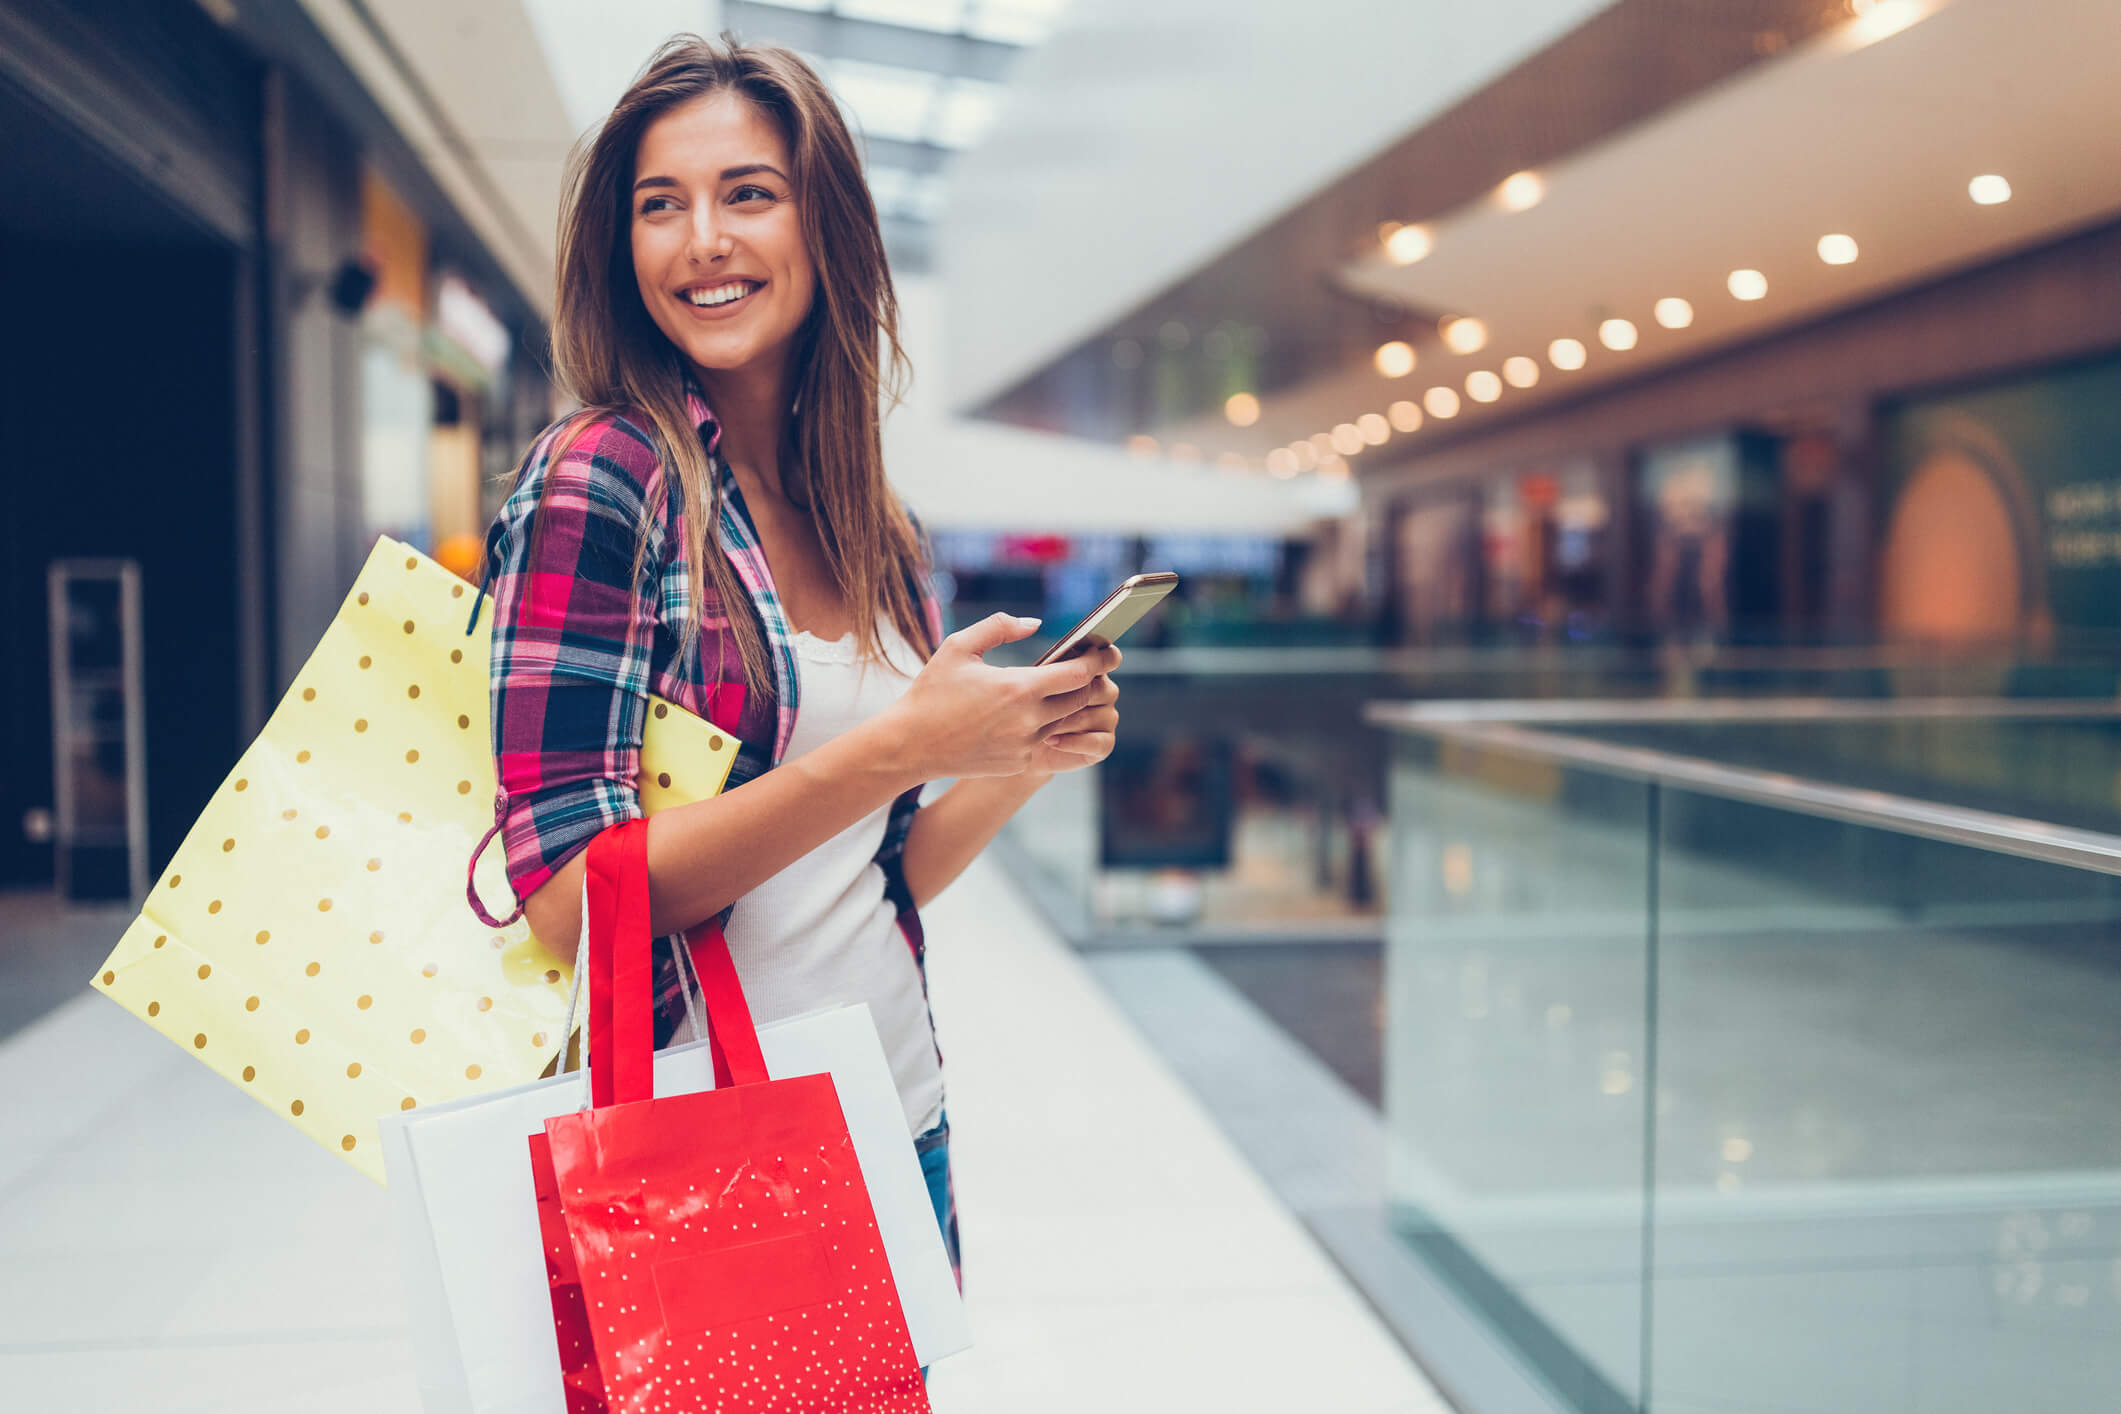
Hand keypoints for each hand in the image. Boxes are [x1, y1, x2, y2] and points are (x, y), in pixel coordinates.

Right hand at [879, 614, 1122, 780]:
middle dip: (1090, 683)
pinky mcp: (1020, 764)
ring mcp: (1026, 745)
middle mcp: (1030, 720)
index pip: (1079, 673)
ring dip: (1071, 706)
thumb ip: (1000, 627)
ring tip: (1067, 689)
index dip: (1098, 660)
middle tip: (1092, 669)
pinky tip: (1041, 714)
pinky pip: (1048, 742)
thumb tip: (1035, 624)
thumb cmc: (932, 691)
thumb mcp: (959, 647)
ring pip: (1068, 722)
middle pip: (1082, 699)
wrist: (911, 745)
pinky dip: (1050, 727)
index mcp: (1019, 687)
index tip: (1108, 651)